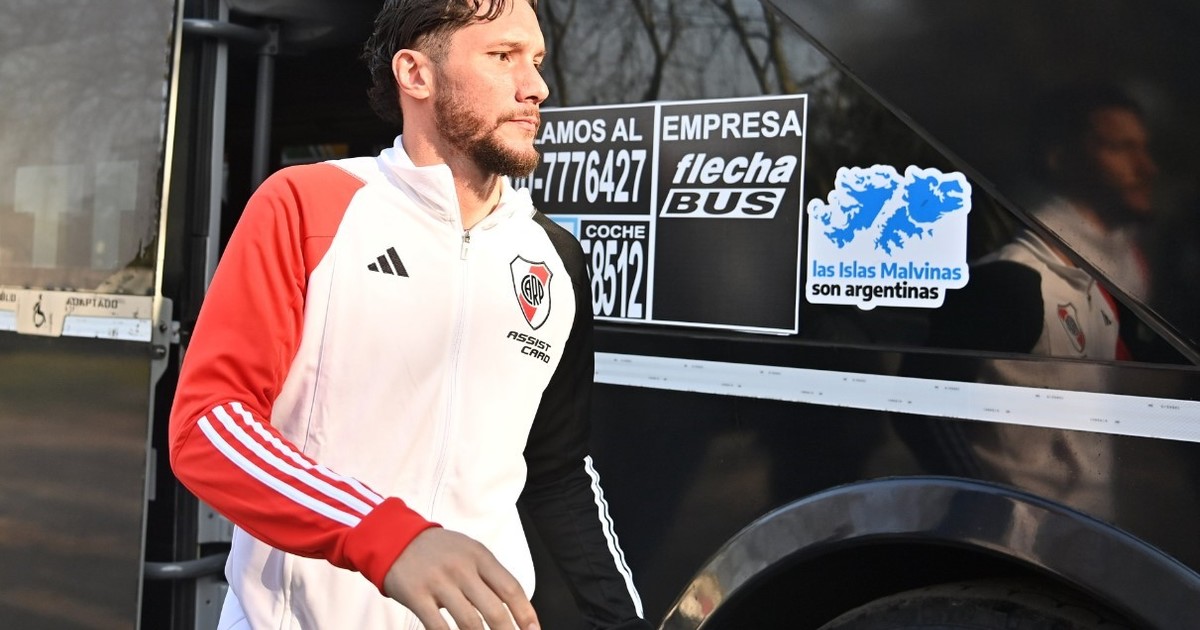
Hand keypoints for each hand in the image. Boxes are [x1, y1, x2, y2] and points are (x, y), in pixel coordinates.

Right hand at [383, 527, 539, 629]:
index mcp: (480, 556)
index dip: (525, 613)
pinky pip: (438, 626)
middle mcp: (462, 568)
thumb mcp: (469, 551)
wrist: (396, 538)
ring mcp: (439, 582)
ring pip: (469, 622)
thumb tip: (515, 607)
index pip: (511, 588)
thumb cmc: (439, 550)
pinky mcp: (416, 595)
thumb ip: (489, 575)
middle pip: (494, 610)